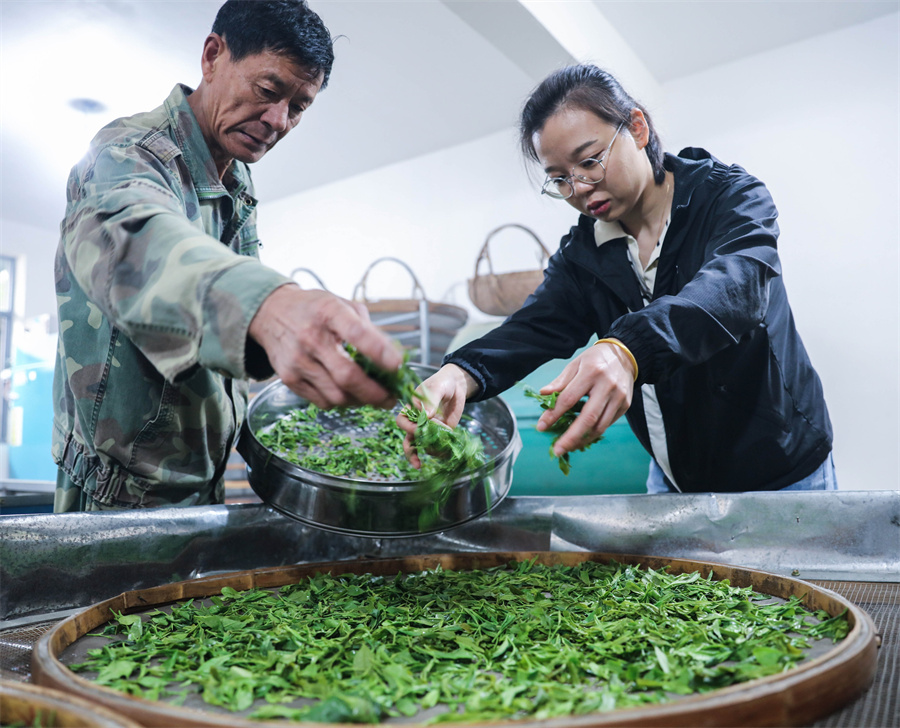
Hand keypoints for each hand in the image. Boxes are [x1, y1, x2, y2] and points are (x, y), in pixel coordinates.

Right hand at [248, 284, 402, 407]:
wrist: (271, 313)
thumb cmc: (315, 309)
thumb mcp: (343, 305)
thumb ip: (369, 329)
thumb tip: (395, 358)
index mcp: (328, 312)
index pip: (357, 333)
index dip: (380, 352)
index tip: (398, 366)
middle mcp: (310, 337)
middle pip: (347, 376)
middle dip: (375, 393)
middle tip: (390, 398)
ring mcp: (298, 361)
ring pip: (337, 395)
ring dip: (361, 401)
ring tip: (373, 397)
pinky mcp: (289, 379)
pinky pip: (323, 401)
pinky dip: (342, 402)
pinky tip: (350, 394)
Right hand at [396, 364, 477, 467]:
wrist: (457, 386)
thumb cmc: (442, 382)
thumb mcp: (437, 387)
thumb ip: (431, 400)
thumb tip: (426, 415)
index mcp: (411, 409)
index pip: (402, 421)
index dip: (407, 428)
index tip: (418, 429)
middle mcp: (417, 422)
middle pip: (408, 440)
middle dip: (411, 452)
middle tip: (417, 463)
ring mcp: (429, 430)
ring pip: (423, 446)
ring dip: (431, 450)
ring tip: (443, 451)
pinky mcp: (441, 434)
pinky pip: (438, 446)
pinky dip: (442, 451)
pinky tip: (448, 453)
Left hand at [537, 342, 634, 456]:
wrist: (624, 356)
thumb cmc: (594, 360)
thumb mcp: (575, 364)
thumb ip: (560, 382)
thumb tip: (543, 394)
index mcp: (591, 372)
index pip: (569, 398)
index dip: (554, 414)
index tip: (541, 427)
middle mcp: (607, 386)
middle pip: (588, 418)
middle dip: (571, 437)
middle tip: (557, 449)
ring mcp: (619, 397)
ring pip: (600, 426)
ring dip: (582, 440)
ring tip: (568, 446)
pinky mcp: (625, 405)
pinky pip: (607, 424)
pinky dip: (593, 433)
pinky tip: (582, 437)